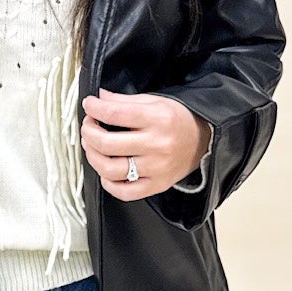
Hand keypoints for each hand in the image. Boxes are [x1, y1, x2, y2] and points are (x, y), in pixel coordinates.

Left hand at [80, 88, 209, 199]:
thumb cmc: (176, 120)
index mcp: (157, 119)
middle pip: (107, 144)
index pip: (115, 114)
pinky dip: (108, 183)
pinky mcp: (156, 185)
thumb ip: (123, 101)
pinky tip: (106, 172)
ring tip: (93, 147)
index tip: (89, 105)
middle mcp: (157, 145)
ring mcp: (156, 168)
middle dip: (89, 133)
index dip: (94, 108)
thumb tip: (98, 98)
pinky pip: (124, 192)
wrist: (203, 141)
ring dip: (93, 157)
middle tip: (88, 126)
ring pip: (111, 170)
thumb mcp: (153, 102)